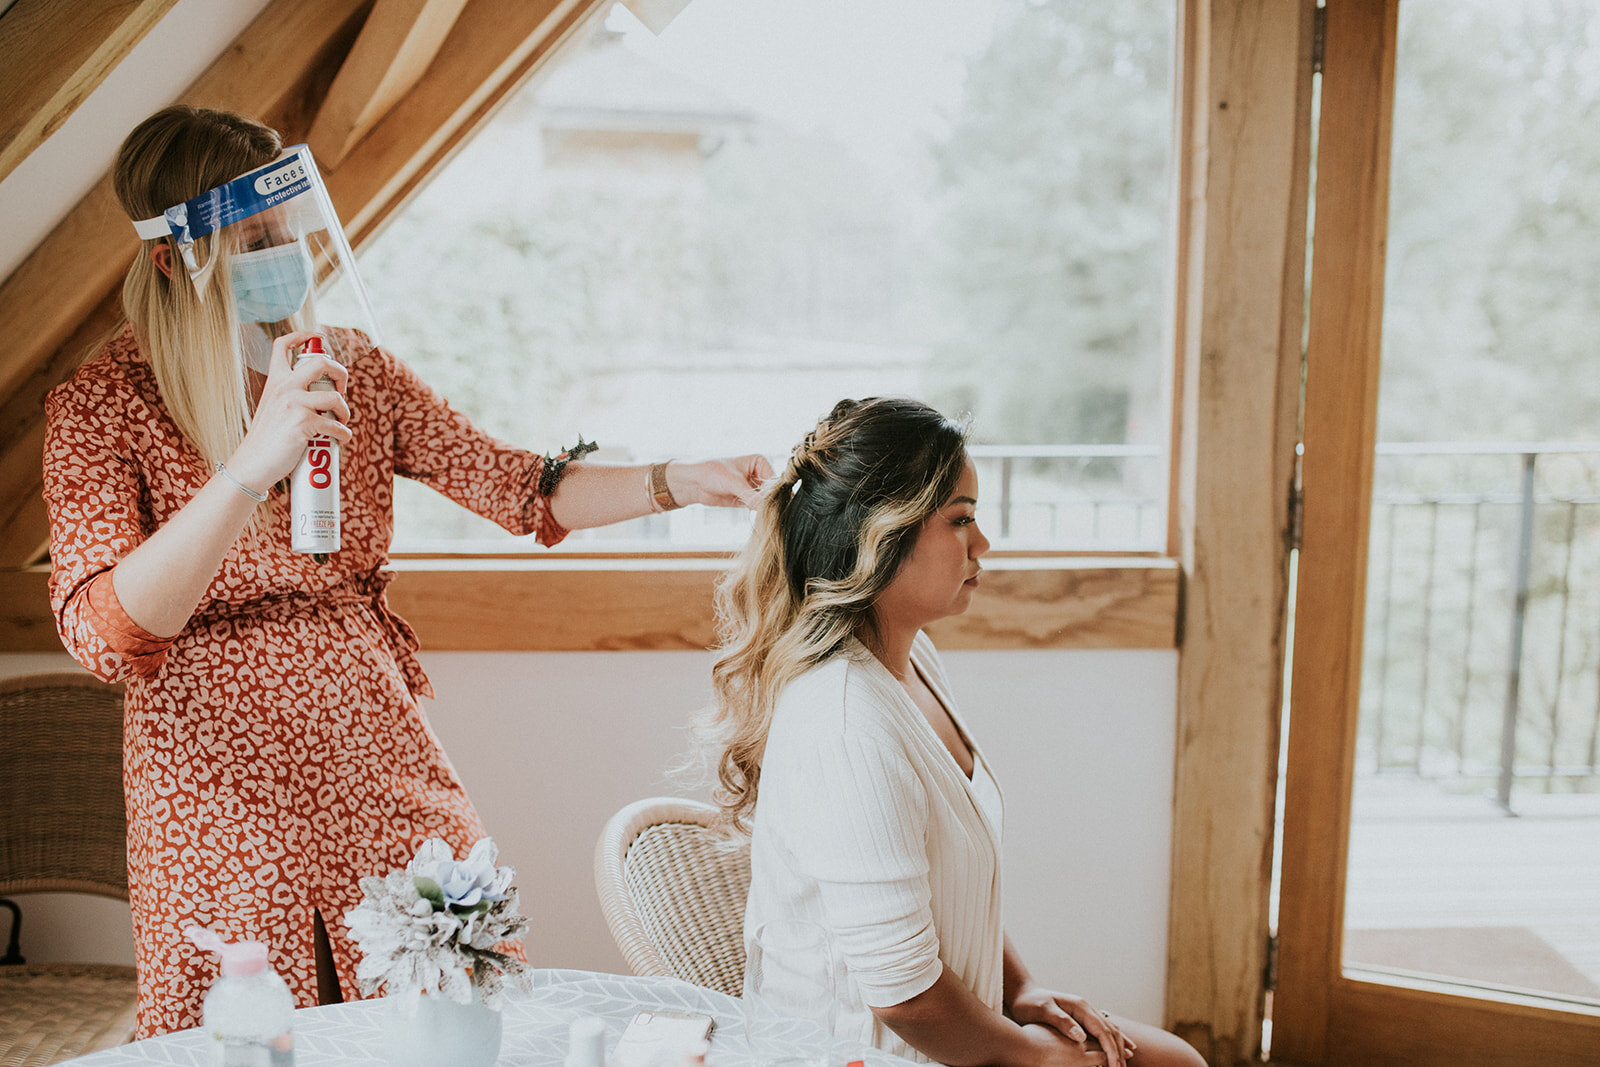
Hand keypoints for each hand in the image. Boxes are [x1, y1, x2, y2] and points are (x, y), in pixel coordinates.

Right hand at [224, 329, 351, 491]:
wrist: (253, 465)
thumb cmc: (266, 440)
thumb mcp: (272, 408)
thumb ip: (289, 396)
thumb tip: (320, 398)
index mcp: (275, 381)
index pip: (283, 345)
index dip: (303, 335)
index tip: (318, 337)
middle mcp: (284, 387)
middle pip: (321, 362)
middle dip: (341, 373)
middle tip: (341, 390)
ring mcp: (294, 404)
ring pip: (335, 396)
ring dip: (345, 410)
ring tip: (341, 421)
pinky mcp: (303, 423)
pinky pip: (336, 425)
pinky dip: (344, 434)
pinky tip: (340, 439)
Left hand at [667, 455, 773, 507]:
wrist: (693, 482)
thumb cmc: (710, 472)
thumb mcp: (733, 482)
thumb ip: (750, 495)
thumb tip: (766, 507)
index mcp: (759, 461)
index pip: (774, 479)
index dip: (775, 492)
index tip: (773, 503)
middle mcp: (759, 473)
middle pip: (772, 491)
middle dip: (771, 502)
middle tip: (770, 512)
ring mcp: (753, 487)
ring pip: (766, 500)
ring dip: (765, 508)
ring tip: (764, 515)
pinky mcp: (746, 499)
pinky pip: (757, 507)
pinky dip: (758, 512)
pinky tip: (759, 516)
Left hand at [1011, 986, 1134, 1066]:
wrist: (1023, 992)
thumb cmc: (1030, 1003)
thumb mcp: (1043, 1011)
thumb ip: (1062, 1022)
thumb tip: (1081, 1036)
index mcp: (1080, 1007)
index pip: (1102, 1031)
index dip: (1110, 1050)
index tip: (1115, 1066)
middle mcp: (1086, 1008)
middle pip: (1110, 1031)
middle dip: (1118, 1051)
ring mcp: (1085, 1012)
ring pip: (1109, 1030)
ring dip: (1119, 1046)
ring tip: (1127, 1061)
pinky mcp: (1081, 1017)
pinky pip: (1102, 1029)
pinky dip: (1114, 1039)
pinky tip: (1122, 1046)